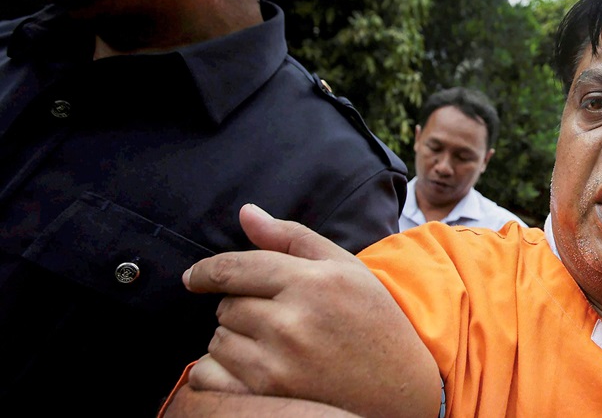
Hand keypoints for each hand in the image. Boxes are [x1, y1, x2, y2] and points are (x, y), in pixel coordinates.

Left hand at [181, 204, 439, 417]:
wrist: (402, 388)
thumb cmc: (375, 320)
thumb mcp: (345, 268)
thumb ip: (292, 237)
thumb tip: (245, 212)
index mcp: (313, 282)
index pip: (236, 268)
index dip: (206, 271)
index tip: (194, 278)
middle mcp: (293, 320)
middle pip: (226, 305)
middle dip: (240, 307)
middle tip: (274, 317)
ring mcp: (279, 361)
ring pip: (218, 339)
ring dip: (232, 339)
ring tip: (270, 343)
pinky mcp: (269, 393)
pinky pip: (209, 375)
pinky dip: (216, 371)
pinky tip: (247, 367)